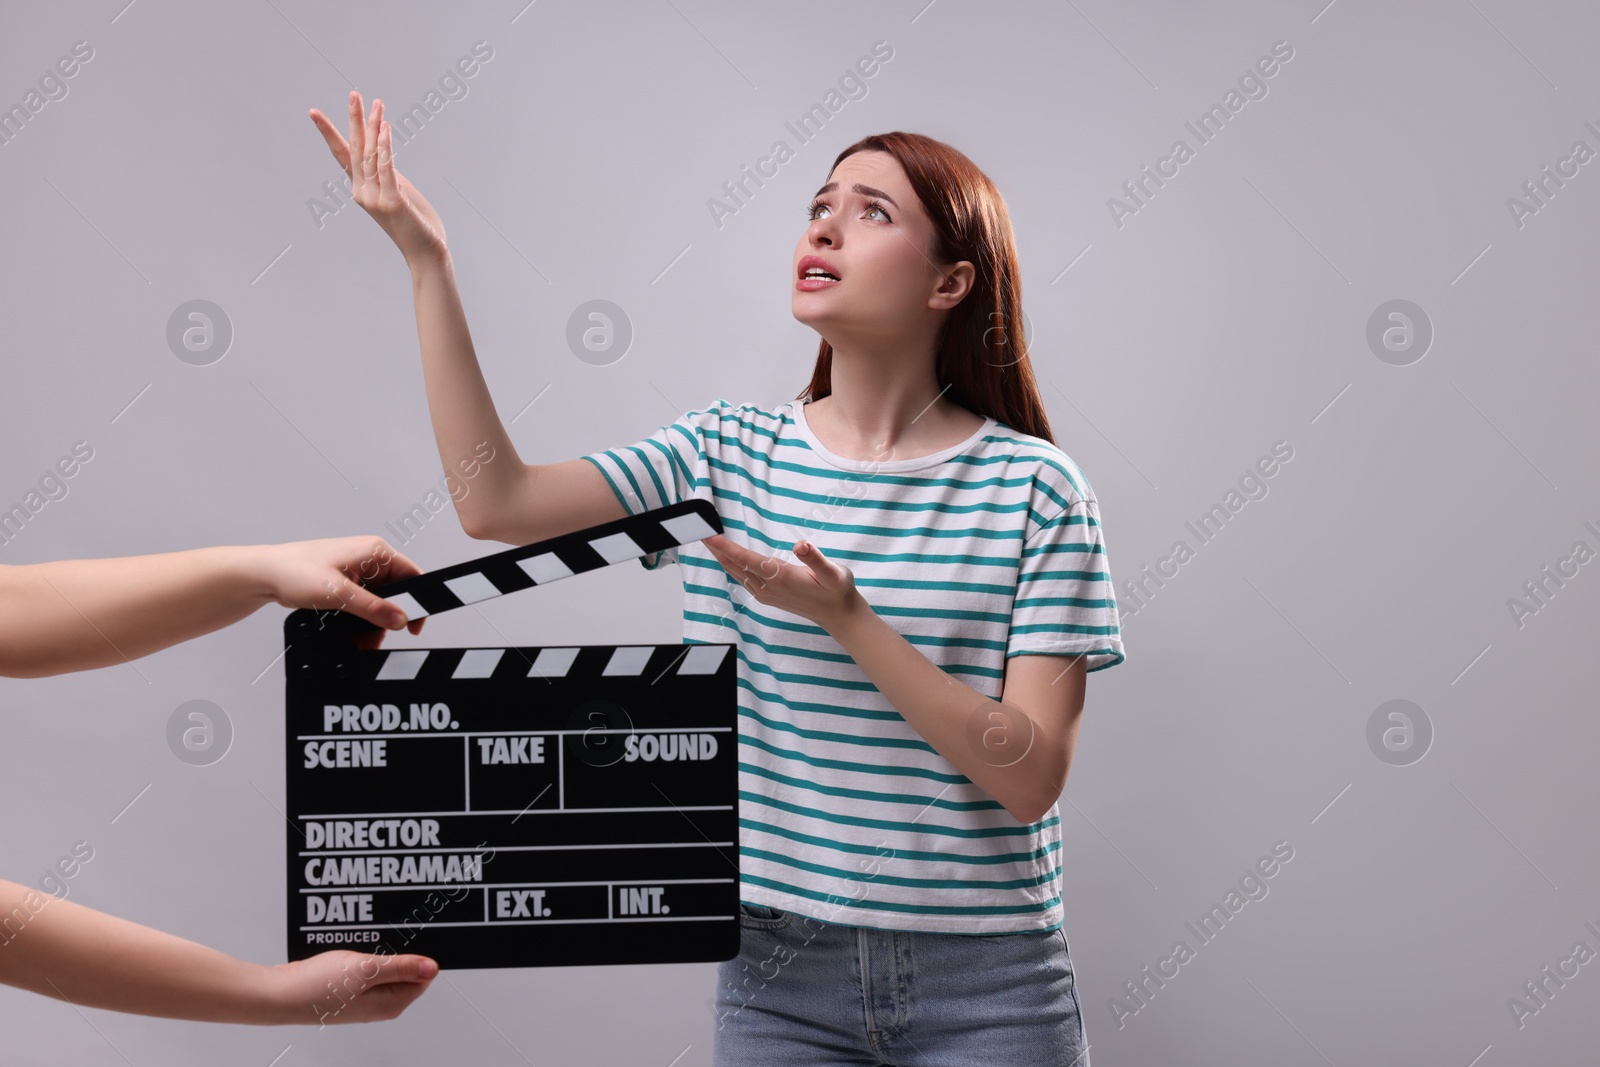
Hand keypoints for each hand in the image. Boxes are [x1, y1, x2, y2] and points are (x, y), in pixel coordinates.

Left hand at [260, 536, 426, 647]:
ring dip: (373, 622)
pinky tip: (352, 630)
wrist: (264, 575)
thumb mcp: (338, 593)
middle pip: (397, 592)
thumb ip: (373, 608)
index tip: (413, 625)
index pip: (412, 575)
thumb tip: (400, 618)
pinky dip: (361, 619)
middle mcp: (369, 559)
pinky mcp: (347, 582)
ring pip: (380, 601)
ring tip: (361, 638)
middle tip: (378, 636)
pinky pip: (365, 603)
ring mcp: (358, 571)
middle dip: (389, 618)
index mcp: (374, 551)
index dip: (418, 601)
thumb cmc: (293, 570)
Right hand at [267, 949, 437, 1025]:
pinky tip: (354, 943)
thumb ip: (401, 968)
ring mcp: (362, 997)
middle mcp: (379, 1003)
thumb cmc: (317, 987)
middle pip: (404, 971)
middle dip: (400, 949)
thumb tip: (432, 968)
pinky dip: (362, 954)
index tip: (416, 934)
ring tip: (368, 936)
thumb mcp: (366, 970)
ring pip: (382, 966)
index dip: (421, 954)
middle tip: (389, 931)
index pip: (423, 977)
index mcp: (390, 1004)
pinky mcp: (347, 988)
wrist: (278, 993)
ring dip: (379, 949)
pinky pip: (364, 967)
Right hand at [308, 91, 447, 263]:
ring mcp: (375, 197)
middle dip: (354, 120)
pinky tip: (385, 128)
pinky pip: (386, 168)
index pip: (343, 154)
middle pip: (355, 149)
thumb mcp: (399, 190)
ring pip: (370, 155)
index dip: (330, 133)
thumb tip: (382, 149)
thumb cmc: (415, 222)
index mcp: (362, 188)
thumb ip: (388, 171)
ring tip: (376, 102)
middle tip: (353, 93)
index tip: (314, 112)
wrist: (426, 253)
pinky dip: (385, 147)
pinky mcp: (392, 201)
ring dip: (373, 126)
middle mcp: (362, 191)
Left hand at [702, 534, 862, 631]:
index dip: (726, 547)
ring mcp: (766, 593)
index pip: (747, 559)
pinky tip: (726, 559)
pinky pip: (743, 579)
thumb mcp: (833, 573)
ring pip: (736, 572)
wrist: (839, 615)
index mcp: (782, 576)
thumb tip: (801, 545)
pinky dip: (731, 566)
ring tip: (708, 540)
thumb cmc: (837, 589)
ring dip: (721, 557)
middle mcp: (769, 586)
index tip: (709, 535)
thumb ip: (816, 559)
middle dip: (716, 549)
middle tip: (699, 530)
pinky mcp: (767, 596)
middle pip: (735, 565)